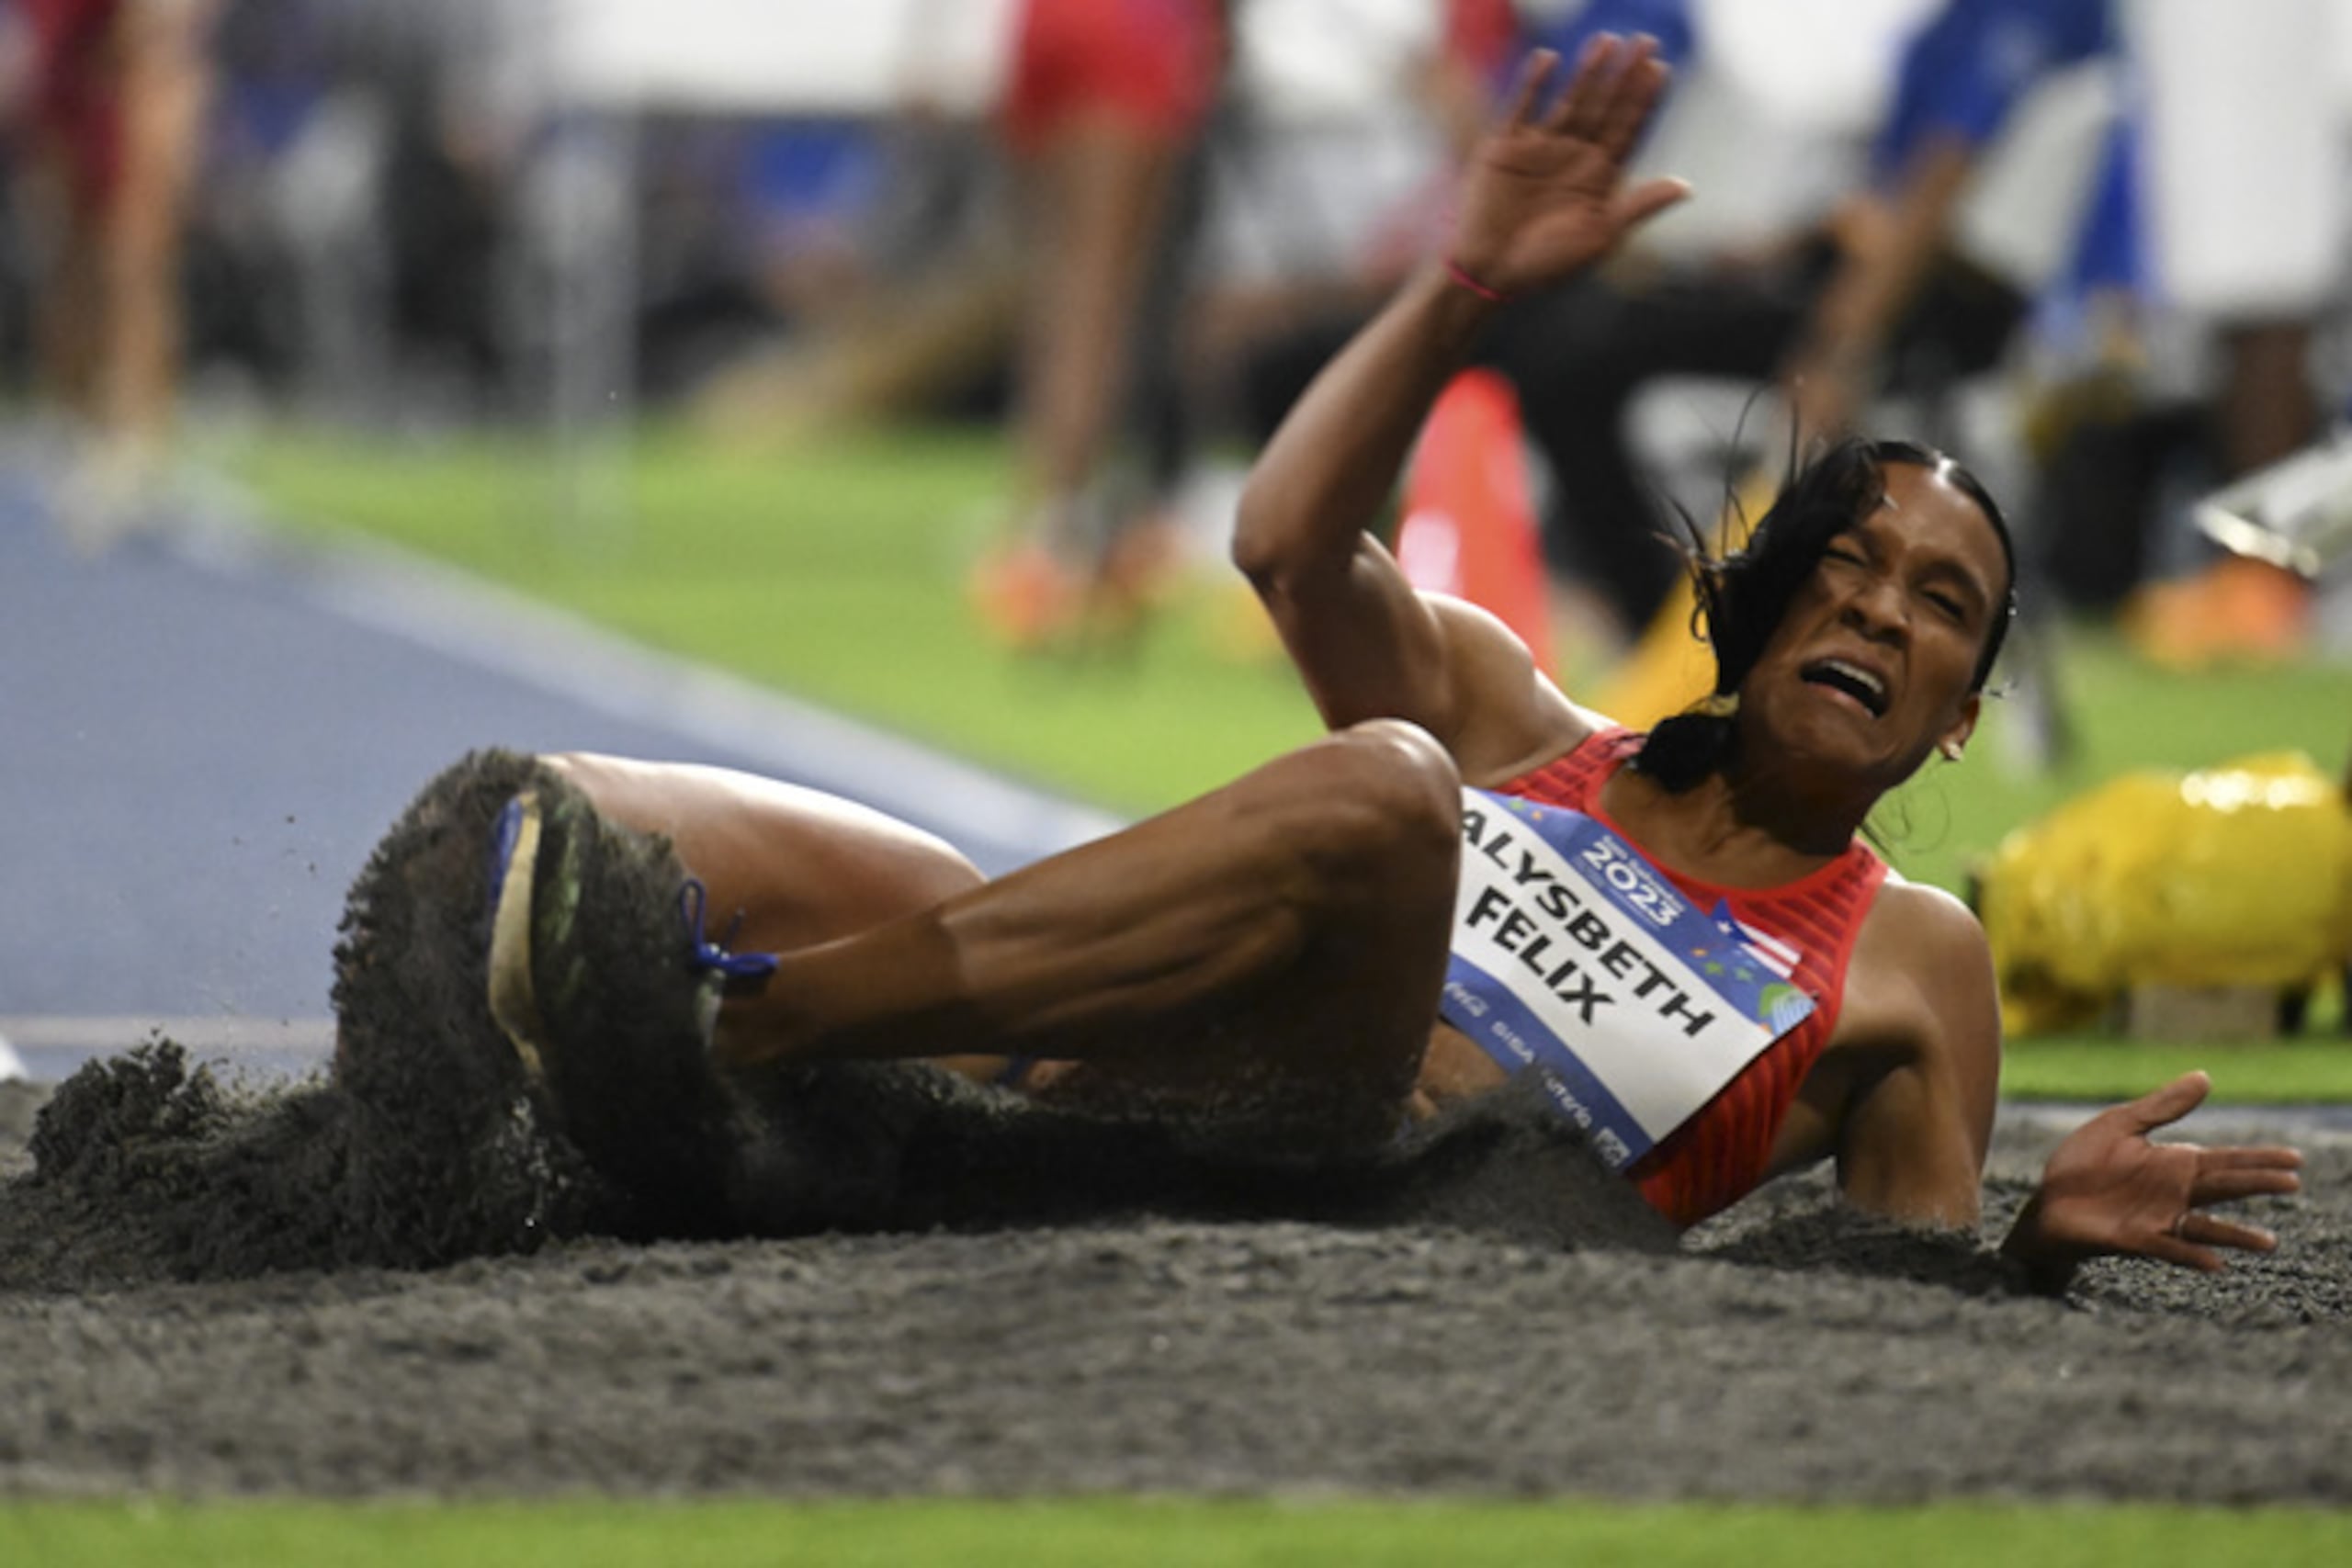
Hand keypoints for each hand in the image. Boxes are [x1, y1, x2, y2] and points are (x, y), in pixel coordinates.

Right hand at [1448, 35, 1690, 299]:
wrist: (1489, 274)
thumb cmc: (1547, 265)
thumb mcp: (1600, 237)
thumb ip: (1638, 206)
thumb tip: (1686, 187)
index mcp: (1599, 178)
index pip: (1628, 130)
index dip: (1644, 100)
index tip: (1661, 69)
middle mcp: (1573, 157)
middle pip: (1605, 108)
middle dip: (1625, 76)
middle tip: (1646, 42)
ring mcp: (1540, 149)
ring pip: (1570, 101)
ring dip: (1588, 73)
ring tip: (1607, 43)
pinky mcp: (1506, 148)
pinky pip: (1522, 108)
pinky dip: (1533, 84)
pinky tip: (1549, 60)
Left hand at [2011, 1072, 2302, 1277]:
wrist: (2047, 1200)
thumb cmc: (2084, 1163)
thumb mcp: (2121, 1125)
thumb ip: (2162, 1107)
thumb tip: (2205, 1076)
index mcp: (2175, 1164)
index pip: (2226, 1160)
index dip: (2259, 1159)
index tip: (2295, 1159)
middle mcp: (2175, 1193)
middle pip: (2223, 1188)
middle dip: (2256, 1185)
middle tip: (2292, 1183)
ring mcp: (2158, 1218)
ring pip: (2206, 1228)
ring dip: (2236, 1235)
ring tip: (2268, 1242)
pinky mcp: (2136, 1239)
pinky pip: (2170, 1249)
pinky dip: (2192, 1255)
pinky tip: (2215, 1264)